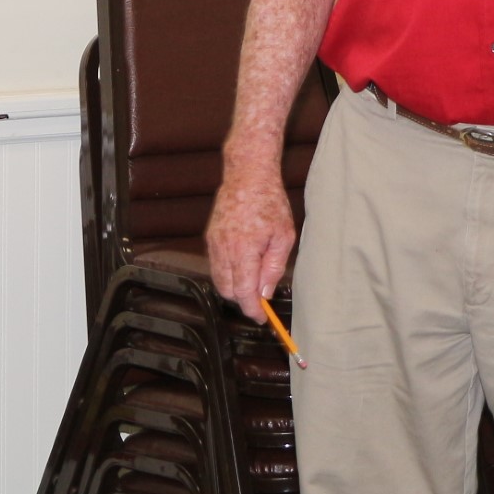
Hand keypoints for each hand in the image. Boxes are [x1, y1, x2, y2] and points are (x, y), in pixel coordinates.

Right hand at [206, 164, 296, 324]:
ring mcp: (214, 242)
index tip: (262, 318)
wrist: (247, 175)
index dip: (252, 310)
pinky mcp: (210, 237)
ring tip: (253, 278)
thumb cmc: (269, 202)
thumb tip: (266, 292)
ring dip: (234, 286)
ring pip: (218, 279)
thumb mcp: (283, 236)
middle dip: (243, 299)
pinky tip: (243, 264)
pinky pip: (215, 264)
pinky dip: (227, 272)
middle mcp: (224, 249)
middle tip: (260, 298)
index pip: (243, 292)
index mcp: (244, 250)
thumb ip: (273, 267)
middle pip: (227, 290)